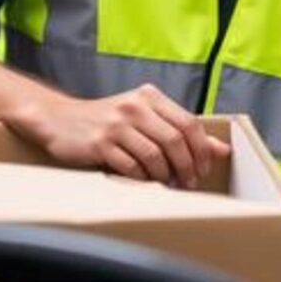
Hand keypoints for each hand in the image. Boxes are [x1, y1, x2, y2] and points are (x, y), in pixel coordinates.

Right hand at [12, 84, 230, 185]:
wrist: (59, 120)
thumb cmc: (108, 122)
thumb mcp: (145, 118)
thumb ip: (180, 130)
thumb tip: (221, 149)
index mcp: (149, 96)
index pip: (189, 123)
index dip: (201, 150)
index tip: (203, 169)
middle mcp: (134, 106)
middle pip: (175, 140)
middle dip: (187, 166)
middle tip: (189, 183)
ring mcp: (116, 124)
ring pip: (155, 155)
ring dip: (165, 176)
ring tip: (168, 185)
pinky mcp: (100, 144)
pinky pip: (130, 167)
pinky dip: (142, 179)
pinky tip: (144, 182)